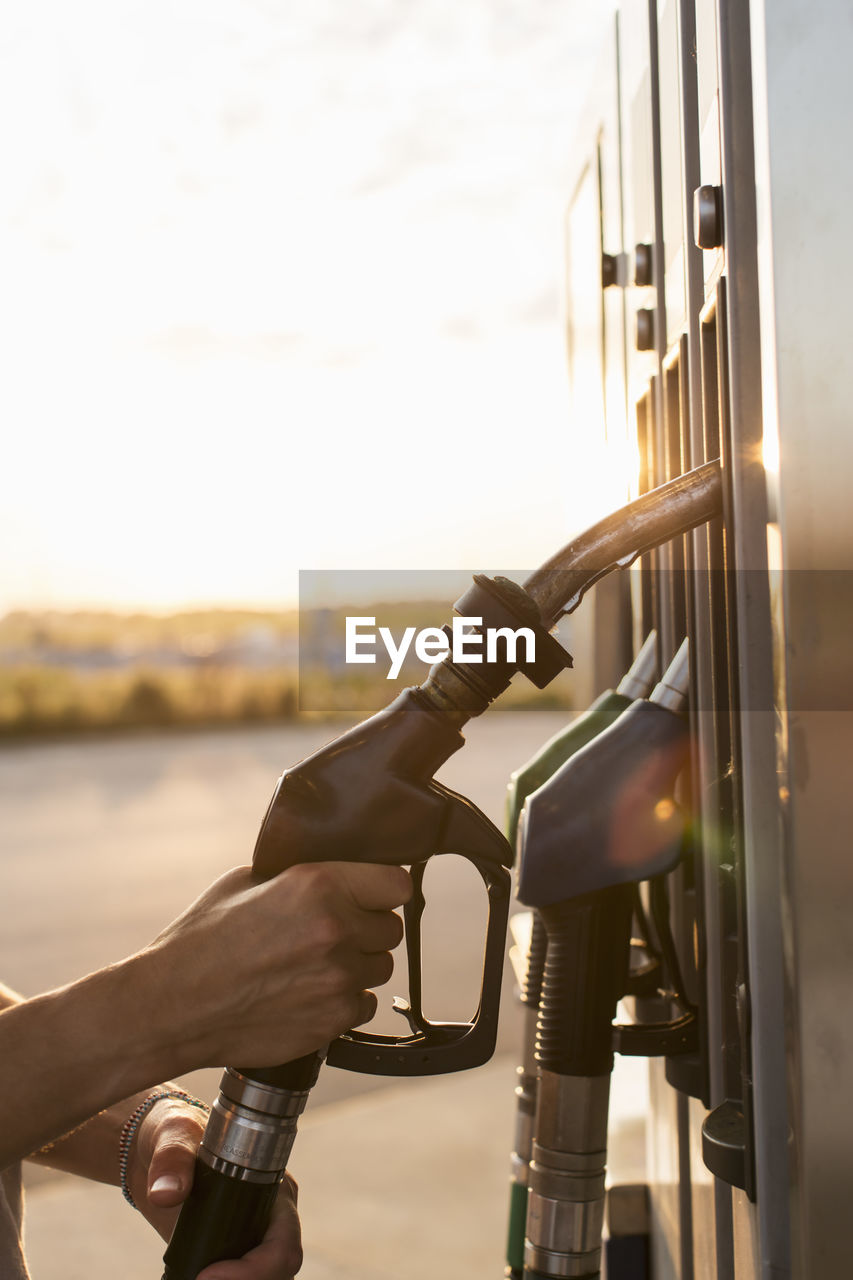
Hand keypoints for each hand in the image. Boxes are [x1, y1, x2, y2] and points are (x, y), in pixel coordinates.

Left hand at [128, 1095, 301, 1278]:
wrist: (158, 1149)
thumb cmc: (178, 1132)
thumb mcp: (175, 1135)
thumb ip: (171, 1159)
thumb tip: (165, 1194)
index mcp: (274, 1190)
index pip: (284, 1245)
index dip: (253, 1269)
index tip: (205, 1274)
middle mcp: (271, 1219)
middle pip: (279, 1273)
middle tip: (195, 1279)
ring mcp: (252, 1239)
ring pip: (265, 1279)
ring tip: (192, 1275)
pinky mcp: (231, 1255)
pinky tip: (189, 1275)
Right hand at [141, 861, 411, 1071]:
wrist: (172, 1006)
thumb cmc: (201, 940)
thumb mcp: (245, 881)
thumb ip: (298, 873)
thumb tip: (329, 868)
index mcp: (318, 884)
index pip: (397, 884)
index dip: (383, 890)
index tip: (371, 895)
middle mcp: (336, 930)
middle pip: (390, 928)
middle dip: (367, 929)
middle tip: (333, 933)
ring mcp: (337, 979)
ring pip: (380, 967)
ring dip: (357, 965)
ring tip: (313, 966)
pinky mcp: (332, 1020)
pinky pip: (364, 1005)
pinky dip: (344, 1002)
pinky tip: (309, 995)